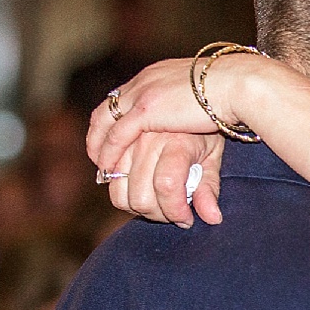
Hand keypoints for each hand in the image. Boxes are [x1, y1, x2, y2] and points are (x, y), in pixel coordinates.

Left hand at [87, 52, 276, 172]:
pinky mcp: (146, 109)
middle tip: (100, 158)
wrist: (237, 83)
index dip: (113, 121)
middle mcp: (143, 81)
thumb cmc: (233, 91)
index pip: (122, 97)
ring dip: (100, 147)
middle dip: (99, 135)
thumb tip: (198, 134)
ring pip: (105, 123)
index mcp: (155, 75)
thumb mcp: (203, 104)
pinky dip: (110, 152)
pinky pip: (117, 134)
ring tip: (103, 169)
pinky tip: (110, 168)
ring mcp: (141, 93)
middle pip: (106, 109)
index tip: (112, 141)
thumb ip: (191, 118)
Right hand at [104, 131, 225, 227]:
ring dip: (130, 202)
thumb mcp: (213, 157)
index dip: (175, 212)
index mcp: (178, 144)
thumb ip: (209, 189)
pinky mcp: (116, 120)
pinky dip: (104, 170)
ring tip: (146, 198)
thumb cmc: (205, 128)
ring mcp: (129, 130)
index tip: (186, 220)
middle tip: (167, 213)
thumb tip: (212, 219)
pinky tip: (119, 179)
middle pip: (139, 195)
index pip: (167, 187)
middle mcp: (150, 138)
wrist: (196, 89)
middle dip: (155, 214)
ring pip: (116, 184)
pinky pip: (97, 149)